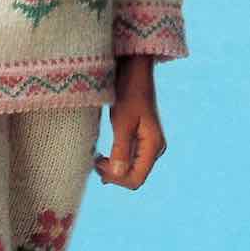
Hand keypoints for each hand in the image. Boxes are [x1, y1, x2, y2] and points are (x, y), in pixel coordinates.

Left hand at [93, 56, 166, 190]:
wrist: (134, 71)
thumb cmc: (128, 93)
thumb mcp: (122, 122)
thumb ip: (120, 149)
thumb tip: (117, 175)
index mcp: (154, 146)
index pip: (136, 179)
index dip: (116, 179)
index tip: (98, 165)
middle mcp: (155, 148)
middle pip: (134, 176)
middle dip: (114, 174)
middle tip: (94, 161)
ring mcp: (149, 144)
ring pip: (131, 168)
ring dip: (114, 168)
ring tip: (97, 159)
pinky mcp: (141, 138)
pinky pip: (130, 158)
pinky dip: (116, 159)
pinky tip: (103, 155)